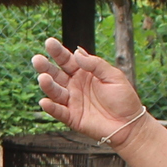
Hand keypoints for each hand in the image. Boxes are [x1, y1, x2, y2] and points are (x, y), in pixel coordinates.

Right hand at [32, 37, 146, 143]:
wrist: (129, 124)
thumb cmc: (123, 99)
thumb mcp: (113, 76)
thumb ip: (96, 64)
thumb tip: (77, 52)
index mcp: (84, 73)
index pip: (67, 60)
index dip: (57, 52)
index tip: (49, 42)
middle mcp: (74, 86)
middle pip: (56, 74)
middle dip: (45, 67)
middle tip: (37, 60)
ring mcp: (72, 102)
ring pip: (55, 92)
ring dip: (48, 86)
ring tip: (43, 78)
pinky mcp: (72, 118)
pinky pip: (59, 112)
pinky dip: (51, 108)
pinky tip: (44, 102)